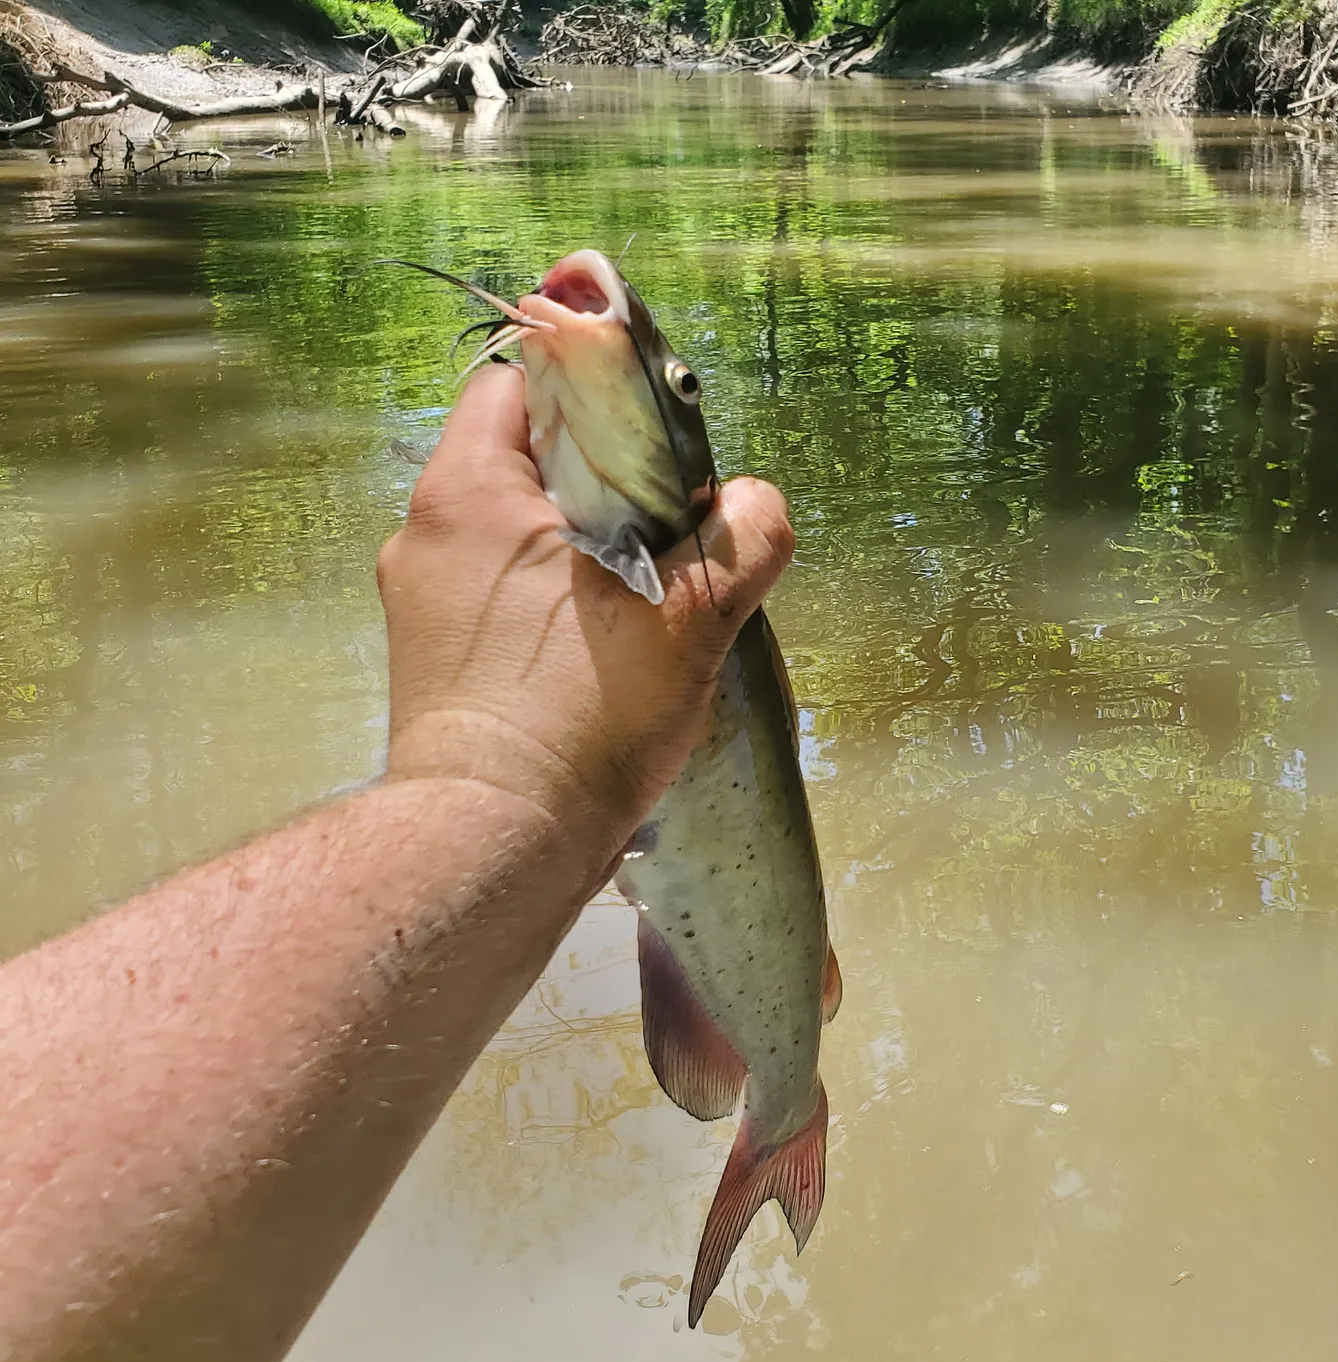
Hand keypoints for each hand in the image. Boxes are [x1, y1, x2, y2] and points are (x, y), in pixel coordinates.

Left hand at [377, 363, 793, 836]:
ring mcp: (421, 604)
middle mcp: (425, 534)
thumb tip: (759, 505)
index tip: (652, 453)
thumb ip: (741, 542)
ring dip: (580, 556)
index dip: (593, 399)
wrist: (496, 844)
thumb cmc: (579, 716)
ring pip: (517, 540)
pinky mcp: (434, 665)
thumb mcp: (687, 619)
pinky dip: (551, 611)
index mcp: (468, 491)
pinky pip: (502, 603)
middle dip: (601, 490)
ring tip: (639, 611)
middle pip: (526, 467)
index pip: (521, 384)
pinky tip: (600, 660)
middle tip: (663, 540)